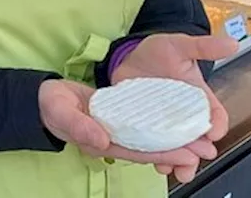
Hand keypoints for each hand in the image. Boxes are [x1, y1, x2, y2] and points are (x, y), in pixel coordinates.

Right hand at [38, 79, 213, 181]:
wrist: (43, 97)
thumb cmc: (50, 104)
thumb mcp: (60, 110)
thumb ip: (79, 125)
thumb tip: (103, 140)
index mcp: (101, 143)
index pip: (138, 151)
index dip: (164, 153)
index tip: (188, 153)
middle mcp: (112, 141)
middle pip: (150, 149)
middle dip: (178, 151)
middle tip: (207, 150)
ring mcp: (115, 131)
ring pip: (150, 140)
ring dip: (174, 141)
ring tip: (201, 140)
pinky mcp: (117, 119)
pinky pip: (143, 127)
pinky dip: (161, 128)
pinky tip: (177, 123)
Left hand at [112, 34, 238, 182]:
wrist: (127, 56)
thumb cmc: (157, 51)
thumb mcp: (180, 44)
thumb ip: (204, 46)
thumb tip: (232, 43)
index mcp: (199, 98)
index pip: (216, 116)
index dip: (217, 126)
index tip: (213, 133)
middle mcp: (184, 115)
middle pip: (198, 140)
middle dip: (198, 152)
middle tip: (194, 159)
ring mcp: (165, 123)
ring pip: (178, 149)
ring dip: (179, 161)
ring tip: (175, 169)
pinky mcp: (146, 128)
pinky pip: (155, 147)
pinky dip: (156, 156)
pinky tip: (154, 161)